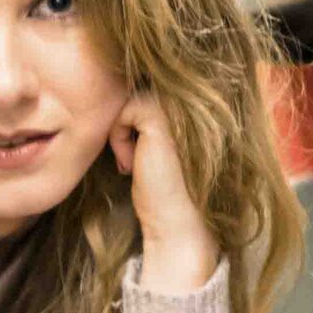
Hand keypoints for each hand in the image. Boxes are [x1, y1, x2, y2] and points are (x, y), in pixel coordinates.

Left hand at [110, 89, 219, 294]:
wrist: (177, 219)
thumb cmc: (164, 188)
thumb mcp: (154, 144)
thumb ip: (148, 115)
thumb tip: (117, 96)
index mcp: (195, 104)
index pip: (148, 93)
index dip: (135, 123)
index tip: (140, 156)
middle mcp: (192, 99)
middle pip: (137, 93)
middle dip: (127, 127)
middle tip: (134, 162)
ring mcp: (177, 105)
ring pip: (129, 102)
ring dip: (121, 134)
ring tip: (134, 164)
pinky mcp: (160, 116)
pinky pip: (124, 111)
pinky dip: (118, 139)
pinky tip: (132, 166)